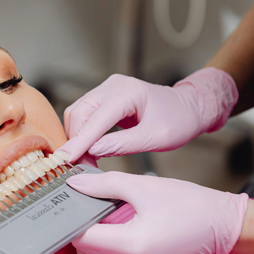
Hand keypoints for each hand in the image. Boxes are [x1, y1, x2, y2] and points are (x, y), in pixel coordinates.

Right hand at [59, 68, 237, 160]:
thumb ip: (121, 145)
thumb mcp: (154, 138)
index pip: (94, 119)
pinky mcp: (105, 98)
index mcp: (128, 92)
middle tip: (81, 167)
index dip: (78, 141)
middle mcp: (113, 86)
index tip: (64, 160)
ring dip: (77, 138)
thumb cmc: (178, 121)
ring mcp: (107, 89)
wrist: (189, 108)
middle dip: (76, 142)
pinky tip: (89, 150)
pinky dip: (83, 133)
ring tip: (86, 161)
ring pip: (77, 113)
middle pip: (79, 113)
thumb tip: (92, 151)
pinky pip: (85, 114)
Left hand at [67, 171, 248, 253]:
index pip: (80, 237)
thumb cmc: (187, 204)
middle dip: (81, 230)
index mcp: (130, 245)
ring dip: (90, 246)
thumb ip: (104, 184)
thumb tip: (75, 182)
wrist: (222, 226)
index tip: (73, 201)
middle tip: (89, 207)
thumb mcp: (143, 187)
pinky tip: (115, 236)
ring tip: (103, 222)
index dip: (73, 218)